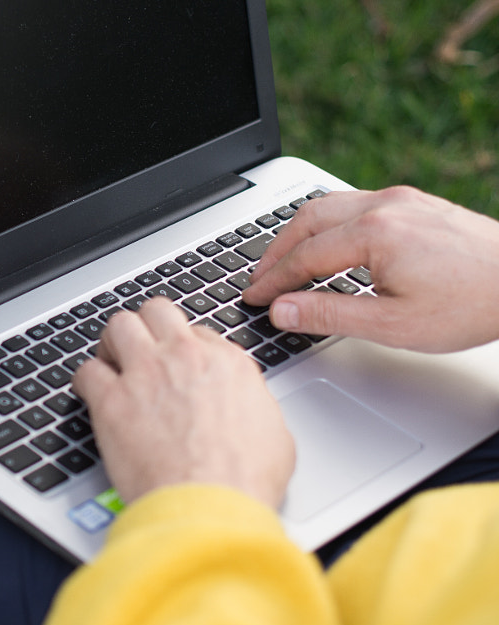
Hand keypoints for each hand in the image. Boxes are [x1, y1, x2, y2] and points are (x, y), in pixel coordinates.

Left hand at [72, 298, 294, 507]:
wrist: (211, 508)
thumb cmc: (243, 481)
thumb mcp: (273, 432)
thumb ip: (252, 404)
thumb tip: (244, 405)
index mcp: (226, 363)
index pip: (196, 332)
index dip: (181, 348)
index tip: (175, 365)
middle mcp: (184, 357)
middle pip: (157, 311)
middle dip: (146, 327)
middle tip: (139, 350)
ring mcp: (146, 374)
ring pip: (119, 325)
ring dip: (112, 342)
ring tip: (112, 362)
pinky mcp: (112, 401)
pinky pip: (86, 371)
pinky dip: (86, 381)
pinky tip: (92, 394)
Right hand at [244, 186, 498, 351]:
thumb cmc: (472, 304)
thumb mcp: (393, 323)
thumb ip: (329, 315)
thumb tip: (282, 311)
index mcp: (375, 233)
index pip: (303, 256)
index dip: (272, 281)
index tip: (254, 297)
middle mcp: (385, 206)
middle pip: (307, 220)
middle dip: (276, 251)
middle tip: (260, 280)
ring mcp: (401, 199)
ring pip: (329, 205)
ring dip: (299, 233)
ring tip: (284, 262)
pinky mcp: (415, 202)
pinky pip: (354, 203)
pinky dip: (327, 224)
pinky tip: (326, 245)